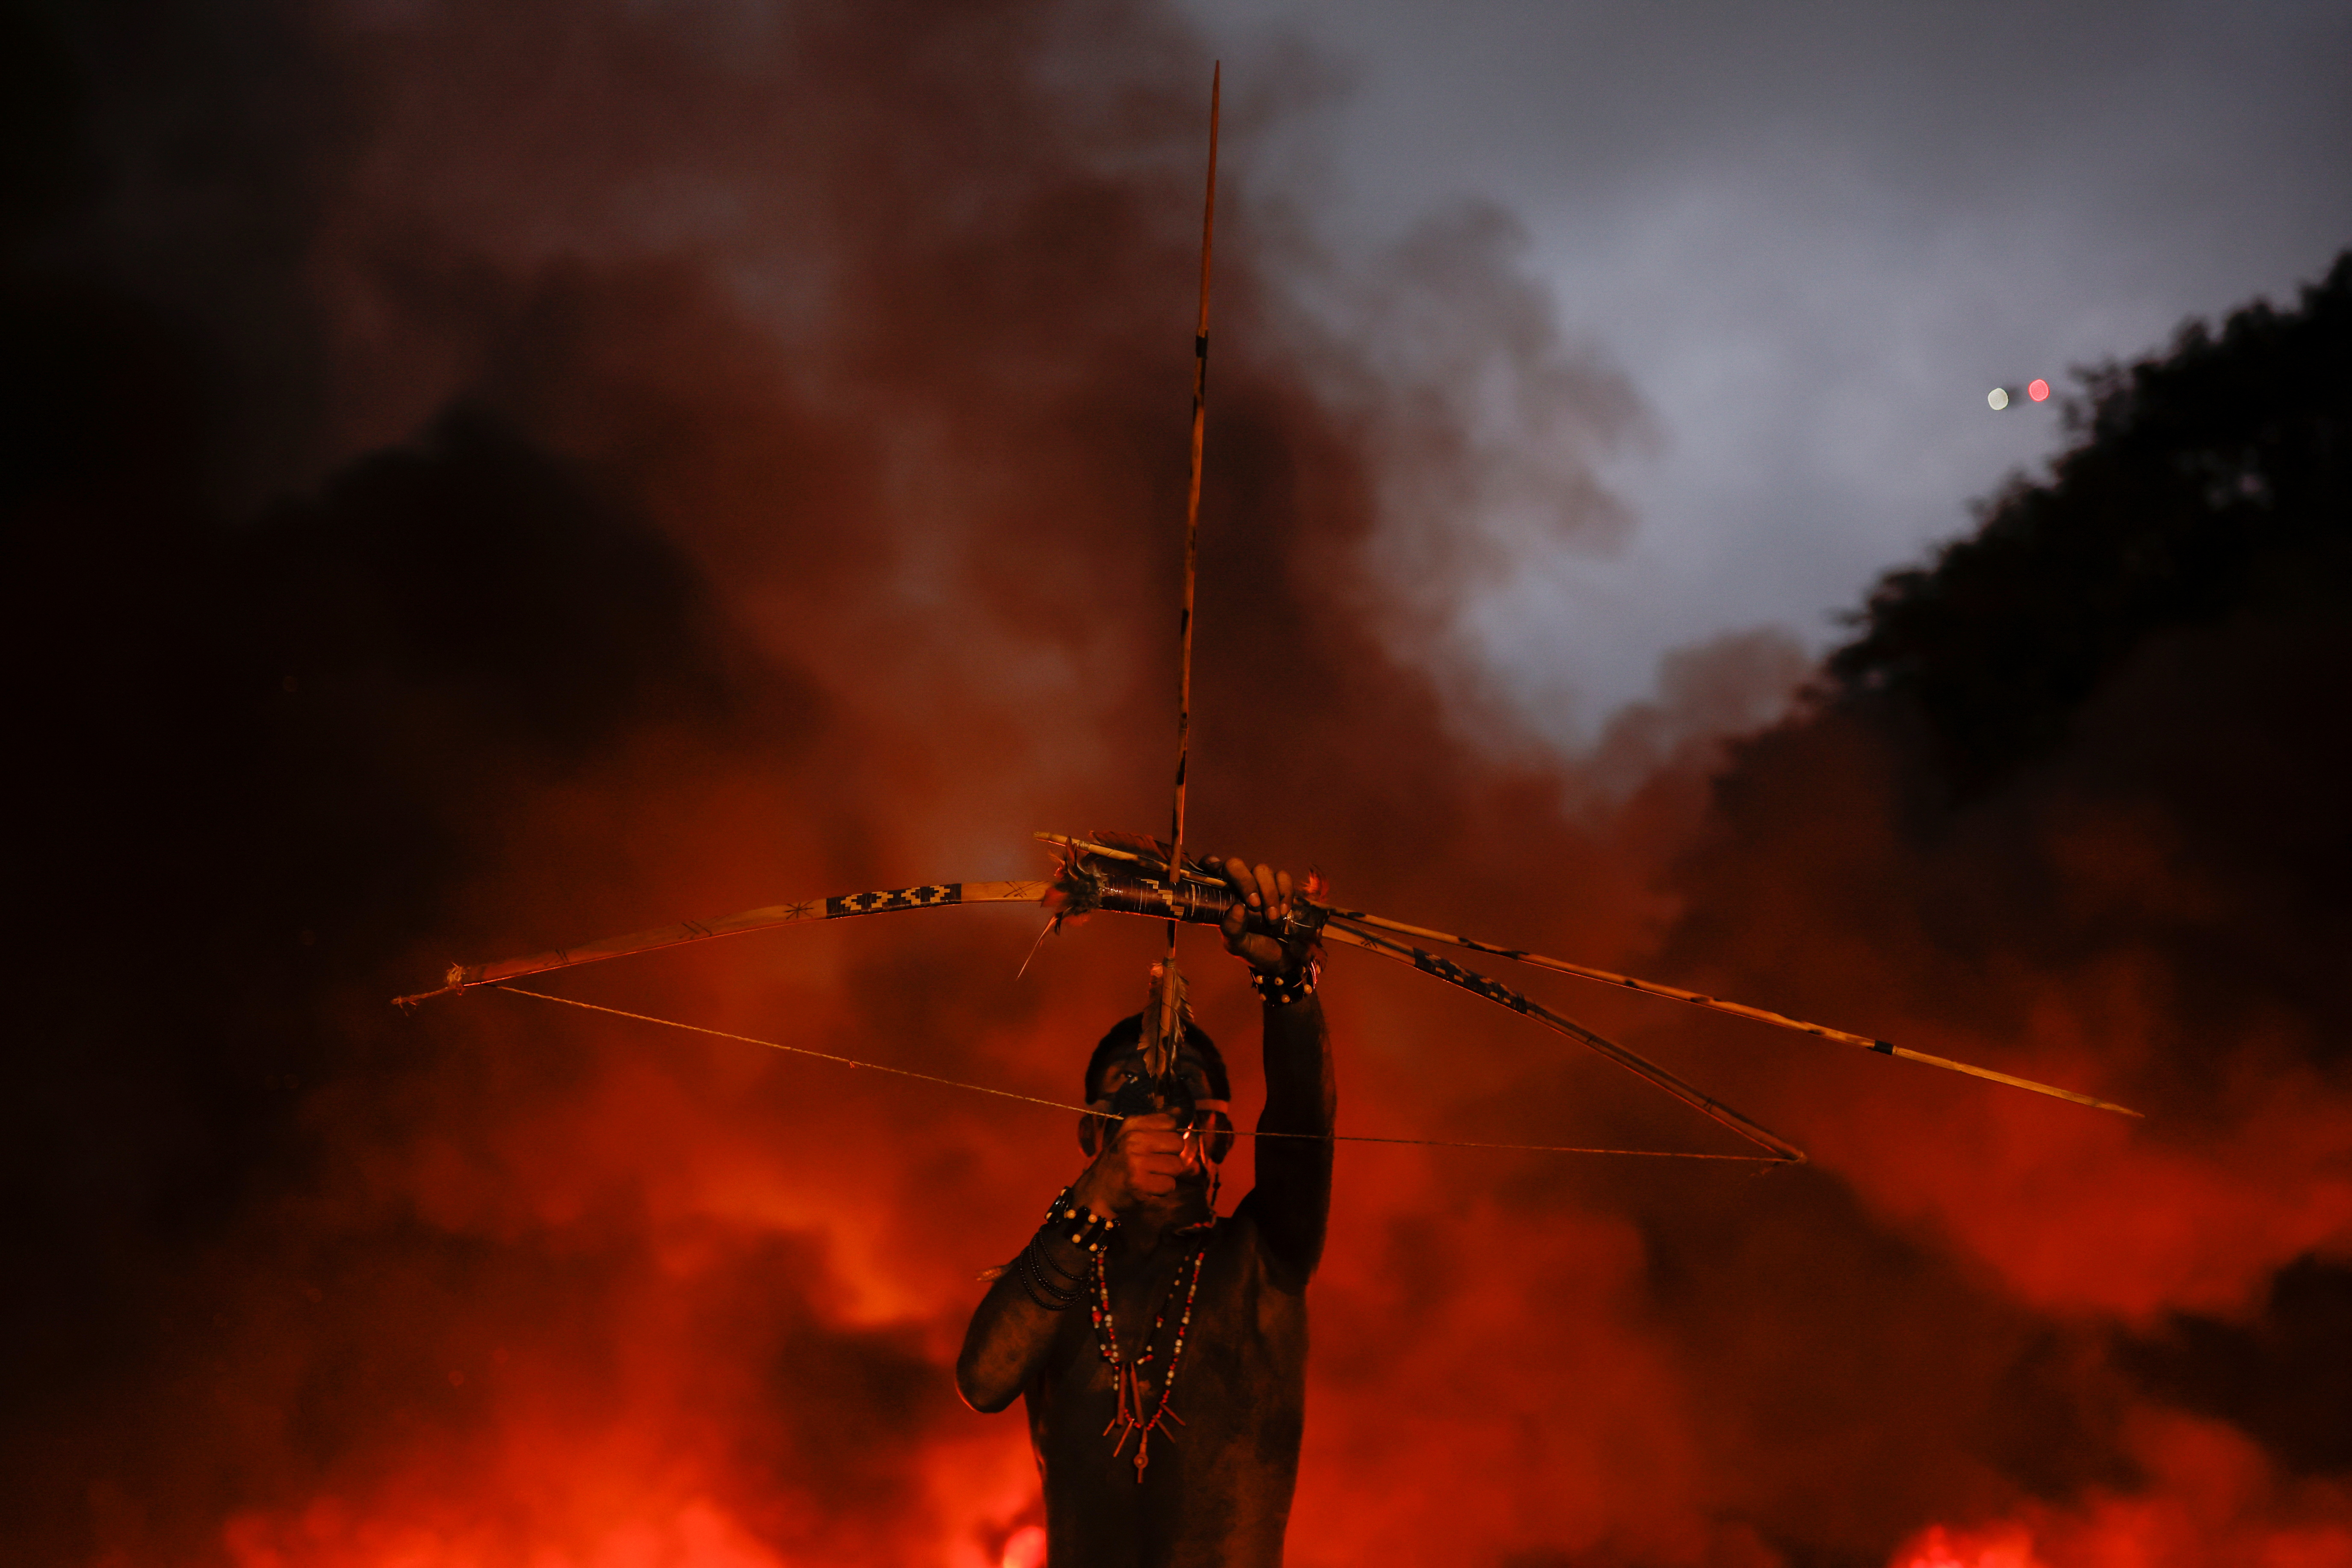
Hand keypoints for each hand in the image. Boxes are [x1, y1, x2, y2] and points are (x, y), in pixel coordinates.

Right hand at [1070, 1112, 1200, 1217]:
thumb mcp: (1130, 1135)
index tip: (1156, 1147)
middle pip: (1178, 1143)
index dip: (1168, 1136)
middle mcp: (1133, 1140)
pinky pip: (1169, 1185)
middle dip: (1171, 1156)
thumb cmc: (1118, 1163)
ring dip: (1167, 1175)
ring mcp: (1135, 1162)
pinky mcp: (1139, 1184)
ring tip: (1150, 1176)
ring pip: (1176, 1166)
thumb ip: (1155, 1124)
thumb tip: (1180, 1110)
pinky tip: (1148, 1188)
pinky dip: (1162, 1190)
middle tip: (1155, 1164)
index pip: (1170, 1122)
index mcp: (1132, 1125)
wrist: (1096, 1192)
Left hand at [1202, 855, 1314, 975]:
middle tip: (1255, 905)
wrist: (1281, 958)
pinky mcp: (1280, 886)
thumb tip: (1237, 908)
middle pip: (1236, 864)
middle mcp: (1238, 884)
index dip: (1210, 864)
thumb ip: (1232, 930)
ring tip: (1272, 919)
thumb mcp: (1237, 945)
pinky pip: (1283, 877)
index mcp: (1221, 895)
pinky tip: (1285, 911)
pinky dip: (1285, 893)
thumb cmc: (1253, 949)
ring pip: (1262, 869)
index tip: (1218, 874)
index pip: (1209, 867)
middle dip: (1246, 882)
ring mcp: (1260, 883)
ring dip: (1269, 893)